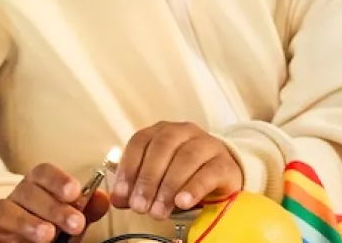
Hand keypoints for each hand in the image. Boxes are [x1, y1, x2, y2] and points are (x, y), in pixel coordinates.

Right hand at [0, 162, 110, 241]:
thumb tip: (102, 198)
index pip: (43, 173)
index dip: (58, 180)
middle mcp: (17, 196)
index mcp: (38, 185)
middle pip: (27, 191)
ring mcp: (2, 216)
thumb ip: (86, 210)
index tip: (75, 192)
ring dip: (27, 222)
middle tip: (75, 223)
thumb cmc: (55, 228)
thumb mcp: (73, 220)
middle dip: (52, 207)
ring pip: (4, 210)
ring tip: (48, 235)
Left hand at [113, 122, 241, 218]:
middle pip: (162, 148)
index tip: (122, 194)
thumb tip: (117, 199)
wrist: (221, 175)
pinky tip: (182, 203)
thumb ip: (136, 186)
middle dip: (148, 180)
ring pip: (185, 158)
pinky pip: (209, 173)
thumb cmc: (183, 174)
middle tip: (140, 207)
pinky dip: (193, 188)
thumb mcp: (157, 178)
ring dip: (168, 186)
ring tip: (158, 211)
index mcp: (162, 131)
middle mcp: (183, 131)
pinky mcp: (224, 163)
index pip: (140, 142)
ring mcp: (206, 144)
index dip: (129, 168)